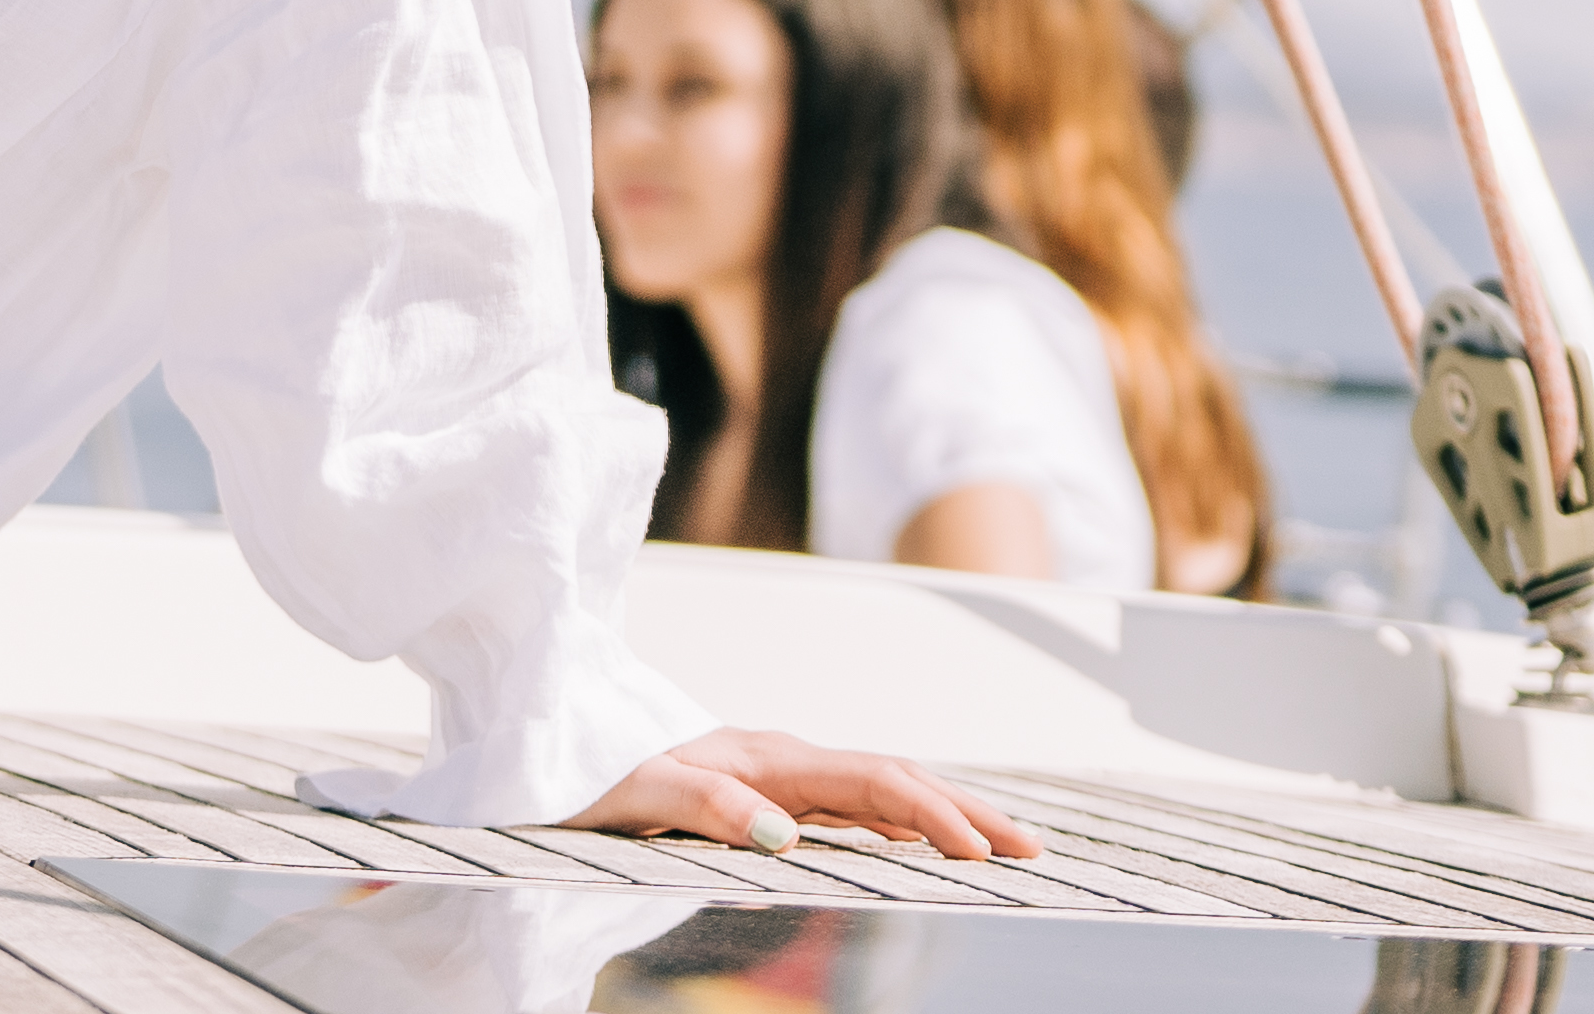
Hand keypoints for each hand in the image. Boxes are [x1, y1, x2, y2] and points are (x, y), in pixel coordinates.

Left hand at [566, 727, 1038, 860]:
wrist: (562, 740)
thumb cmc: (596, 770)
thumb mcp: (643, 789)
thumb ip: (710, 803)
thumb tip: (783, 833)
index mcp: (767, 755)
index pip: (872, 781)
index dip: (930, 815)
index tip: (976, 854)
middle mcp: (786, 760)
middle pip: (897, 779)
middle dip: (967, 812)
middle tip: (1032, 850)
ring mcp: (783, 776)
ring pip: (883, 792)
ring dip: (943, 816)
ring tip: (999, 849)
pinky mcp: (773, 795)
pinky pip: (854, 807)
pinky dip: (902, 822)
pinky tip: (923, 844)